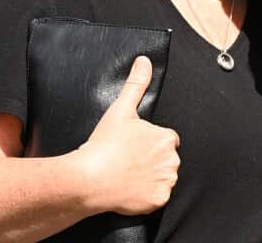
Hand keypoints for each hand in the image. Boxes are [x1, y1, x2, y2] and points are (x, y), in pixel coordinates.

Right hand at [74, 56, 180, 215]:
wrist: (89, 178)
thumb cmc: (104, 144)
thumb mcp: (121, 109)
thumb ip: (136, 84)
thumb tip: (144, 61)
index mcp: (167, 137)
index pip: (165, 140)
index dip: (147, 143)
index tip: (131, 147)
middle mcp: (172, 159)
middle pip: (165, 160)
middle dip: (150, 161)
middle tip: (127, 161)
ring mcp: (166, 181)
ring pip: (163, 178)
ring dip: (150, 178)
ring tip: (127, 175)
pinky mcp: (158, 200)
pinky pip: (157, 198)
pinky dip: (146, 197)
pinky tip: (130, 189)